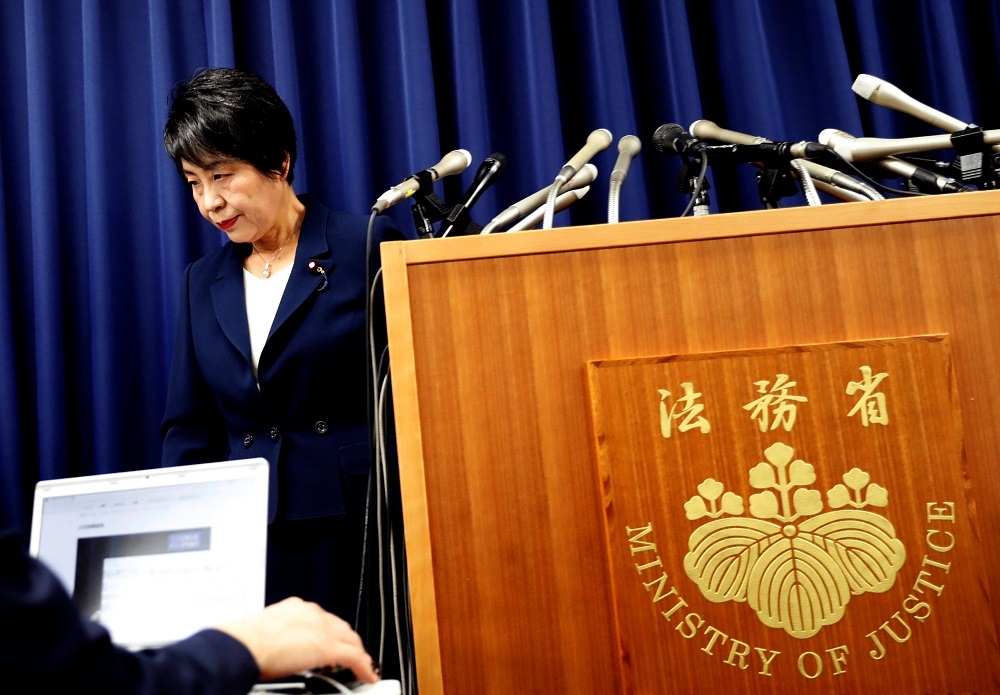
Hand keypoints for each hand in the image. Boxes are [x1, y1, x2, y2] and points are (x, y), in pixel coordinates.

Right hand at [216, 597, 377, 682]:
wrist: (244, 646)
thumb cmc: (245, 643)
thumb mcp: (264, 632)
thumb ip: (279, 637)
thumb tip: (277, 651)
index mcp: (296, 609)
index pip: (322, 620)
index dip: (330, 634)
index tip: (330, 645)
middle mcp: (312, 613)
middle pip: (340, 627)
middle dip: (347, 642)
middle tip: (349, 656)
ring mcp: (322, 629)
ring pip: (350, 640)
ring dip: (356, 653)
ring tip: (360, 666)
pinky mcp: (328, 647)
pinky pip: (354, 657)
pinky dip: (363, 666)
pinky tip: (366, 675)